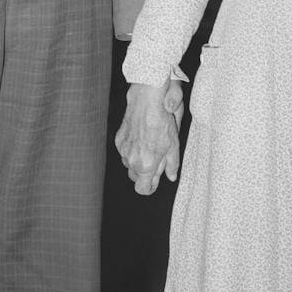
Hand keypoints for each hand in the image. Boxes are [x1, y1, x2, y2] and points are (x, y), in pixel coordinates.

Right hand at [115, 78, 183, 195]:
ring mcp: (123, 150)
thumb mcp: (173, 145)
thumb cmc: (162, 122)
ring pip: (129, 164)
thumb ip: (172, 164)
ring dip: (137, 161)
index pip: (142, 189)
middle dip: (144, 173)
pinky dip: (131, 149)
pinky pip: (124, 151)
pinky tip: (140, 137)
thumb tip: (171, 176)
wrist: (146, 102)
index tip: (155, 181)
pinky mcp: (118, 139)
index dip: (150, 187)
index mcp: (146, 165)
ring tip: (148, 146)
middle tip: (155, 160)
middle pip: (135, 177)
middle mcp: (131, 160)